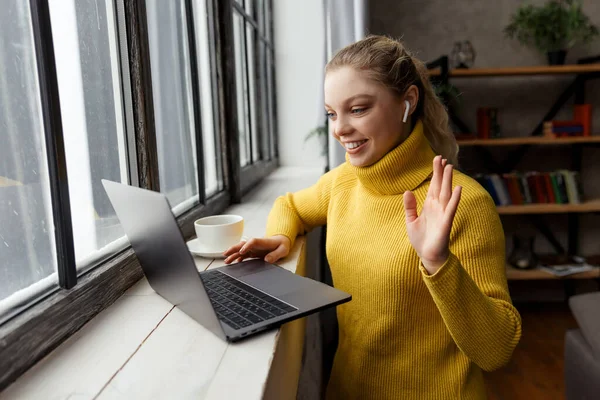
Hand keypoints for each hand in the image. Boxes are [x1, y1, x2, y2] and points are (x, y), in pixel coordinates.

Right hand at [223, 235, 290, 264]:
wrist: (282, 241)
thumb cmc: (282, 244)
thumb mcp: (283, 250)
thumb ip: (276, 254)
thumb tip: (267, 259)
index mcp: (262, 242)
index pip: (252, 242)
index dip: (246, 246)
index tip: (242, 252)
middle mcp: (256, 244)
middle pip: (242, 245)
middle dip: (233, 249)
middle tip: (225, 254)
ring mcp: (253, 248)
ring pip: (241, 250)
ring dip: (233, 254)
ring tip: (226, 260)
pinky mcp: (253, 252)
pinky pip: (244, 254)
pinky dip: (239, 258)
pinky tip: (235, 262)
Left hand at [403, 155, 461, 274]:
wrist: (427, 256)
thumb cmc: (421, 240)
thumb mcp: (411, 221)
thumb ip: (410, 207)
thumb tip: (407, 191)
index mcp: (429, 206)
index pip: (433, 186)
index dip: (435, 173)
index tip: (437, 160)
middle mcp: (437, 207)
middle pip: (440, 186)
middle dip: (441, 172)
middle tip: (442, 157)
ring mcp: (443, 214)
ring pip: (446, 194)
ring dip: (448, 181)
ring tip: (451, 167)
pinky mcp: (446, 223)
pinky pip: (451, 209)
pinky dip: (455, 199)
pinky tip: (458, 188)